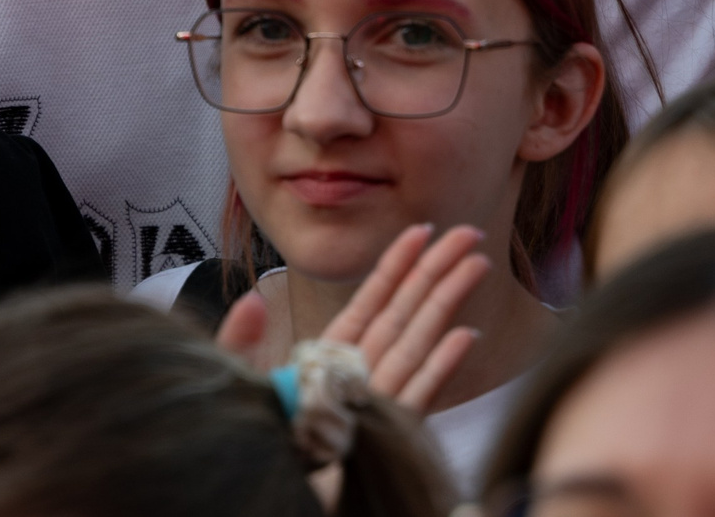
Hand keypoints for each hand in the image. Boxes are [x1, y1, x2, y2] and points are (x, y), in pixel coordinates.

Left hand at [214, 224, 490, 415]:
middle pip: (404, 313)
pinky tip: (466, 336)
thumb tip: (254, 300)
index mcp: (328, 354)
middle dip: (436, 271)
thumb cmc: (254, 434)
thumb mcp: (237, 382)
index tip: (422, 230)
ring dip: (448, 303)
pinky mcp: (382, 432)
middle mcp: (358, 372)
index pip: (370, 301)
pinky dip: (441, 367)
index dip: (396, 265)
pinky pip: (416, 395)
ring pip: (418, 344)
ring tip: (477, 265)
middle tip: (470, 233)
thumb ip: (241, 341)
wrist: (260, 486)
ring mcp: (374, 400)